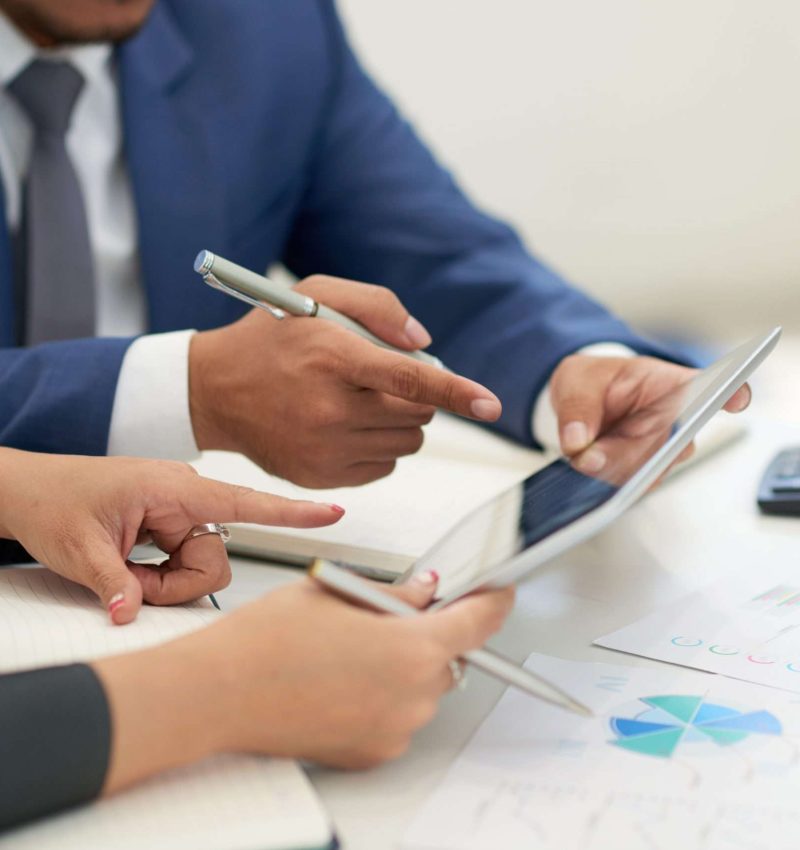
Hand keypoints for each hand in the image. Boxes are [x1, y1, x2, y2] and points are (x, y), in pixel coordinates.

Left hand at [0, 451, 342, 623]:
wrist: (30, 491)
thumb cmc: (53, 501)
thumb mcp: (78, 548)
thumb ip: (112, 584)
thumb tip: (132, 614)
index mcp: (171, 487)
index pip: (243, 501)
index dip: (291, 511)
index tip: (332, 512)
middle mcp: (184, 497)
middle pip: (214, 559)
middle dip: (174, 585)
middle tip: (127, 584)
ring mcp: (179, 512)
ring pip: (201, 566)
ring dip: (163, 583)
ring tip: (122, 572)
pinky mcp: (172, 526)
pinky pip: (186, 563)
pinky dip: (159, 578)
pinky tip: (131, 567)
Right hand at [94, 574, 514, 791]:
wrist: (218, 692)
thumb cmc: (267, 639)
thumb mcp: (336, 591)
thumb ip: (394, 594)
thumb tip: (425, 591)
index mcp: (411, 648)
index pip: (476, 622)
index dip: (492, 603)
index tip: (499, 594)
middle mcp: (412, 695)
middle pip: (446, 656)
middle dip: (427, 633)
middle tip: (383, 616)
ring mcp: (394, 729)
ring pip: (420, 686)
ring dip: (402, 665)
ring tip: (348, 649)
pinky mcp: (372, 752)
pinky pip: (397, 715)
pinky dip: (383, 695)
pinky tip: (339, 678)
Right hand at [189, 275, 501, 487]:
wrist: (214, 391)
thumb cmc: (270, 338)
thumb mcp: (317, 294)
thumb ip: (377, 306)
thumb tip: (423, 342)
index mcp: (333, 358)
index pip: (411, 378)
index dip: (456, 391)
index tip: (491, 405)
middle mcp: (330, 409)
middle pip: (417, 415)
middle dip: (418, 397)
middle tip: (385, 380)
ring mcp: (324, 449)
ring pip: (406, 444)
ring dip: (401, 422)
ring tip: (360, 401)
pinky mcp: (321, 476)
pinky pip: (383, 467)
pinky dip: (379, 446)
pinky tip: (346, 425)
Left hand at [548, 355, 750, 479]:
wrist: (581, 401)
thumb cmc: (591, 381)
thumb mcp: (577, 381)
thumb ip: (578, 409)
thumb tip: (579, 444)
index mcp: (667, 385)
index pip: (708, 387)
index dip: (728, 393)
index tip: (737, 398)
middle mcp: (675, 419)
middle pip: (672, 445)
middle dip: (625, 455)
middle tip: (588, 455)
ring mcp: (663, 449)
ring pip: (649, 471)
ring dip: (611, 469)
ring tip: (583, 455)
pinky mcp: (646, 471)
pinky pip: (633, 484)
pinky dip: (606, 479)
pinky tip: (589, 467)